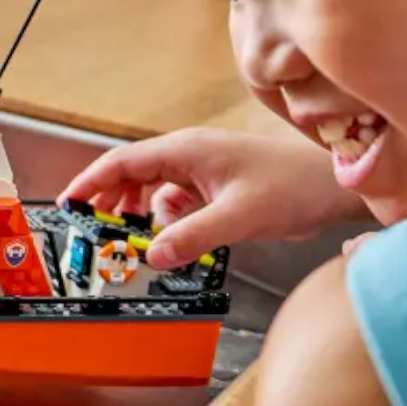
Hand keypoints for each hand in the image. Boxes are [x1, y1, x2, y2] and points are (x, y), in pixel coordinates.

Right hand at [58, 127, 370, 267]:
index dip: (91, 182)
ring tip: (133, 237)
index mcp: (187, 150)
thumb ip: (192, 236)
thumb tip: (151, 255)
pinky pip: (178, 200)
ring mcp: (204, 168)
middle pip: (133, 173)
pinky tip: (175, 236)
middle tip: (96, 230)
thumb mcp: (238, 216)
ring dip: (141, 212)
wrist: (336, 183)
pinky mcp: (217, 184)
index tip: (69, 203)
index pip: (123, 161)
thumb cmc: (294, 185)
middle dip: (112, 200)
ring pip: (155, 188)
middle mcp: (191, 154)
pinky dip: (168, 218)